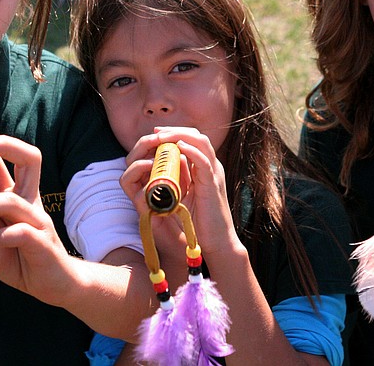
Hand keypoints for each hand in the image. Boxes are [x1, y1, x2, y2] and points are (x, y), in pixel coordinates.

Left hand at [0, 136, 75, 301]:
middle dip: (0, 146)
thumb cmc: (23, 260)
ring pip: (10, 200)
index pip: (0, 163)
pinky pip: (20, 232)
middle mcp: (28, 202)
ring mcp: (37, 220)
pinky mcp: (42, 243)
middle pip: (27, 158)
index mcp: (15, 196)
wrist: (55, 284)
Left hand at [120, 128, 241, 258]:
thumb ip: (176, 180)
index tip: (156, 134)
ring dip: (179, 135)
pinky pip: (203, 161)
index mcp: (205, 168)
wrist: (217, 243)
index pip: (192, 139)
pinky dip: (191, 150)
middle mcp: (211, 167)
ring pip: (200, 142)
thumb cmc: (199, 223)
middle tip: (156, 132)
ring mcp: (214, 173)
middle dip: (174, 130)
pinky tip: (177, 147)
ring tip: (161, 137)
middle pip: (195, 135)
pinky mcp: (213, 185)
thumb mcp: (183, 196)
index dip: (174, 132)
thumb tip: (160, 168)